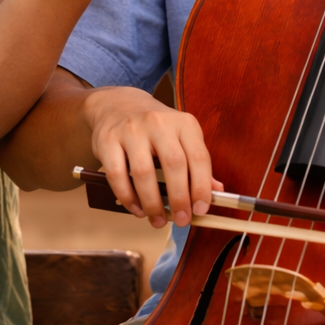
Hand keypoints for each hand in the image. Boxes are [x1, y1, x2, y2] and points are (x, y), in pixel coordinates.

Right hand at [84, 85, 221, 228]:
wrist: (118, 104)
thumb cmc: (155, 127)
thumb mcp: (182, 137)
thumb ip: (197, 163)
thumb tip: (216, 191)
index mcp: (183, 123)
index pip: (199, 157)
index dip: (201, 187)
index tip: (201, 209)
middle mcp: (158, 123)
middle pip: (173, 164)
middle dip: (179, 198)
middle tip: (181, 220)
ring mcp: (131, 130)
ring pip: (143, 173)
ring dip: (152, 203)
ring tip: (157, 219)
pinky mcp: (108, 140)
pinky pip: (117, 175)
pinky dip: (127, 198)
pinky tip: (136, 209)